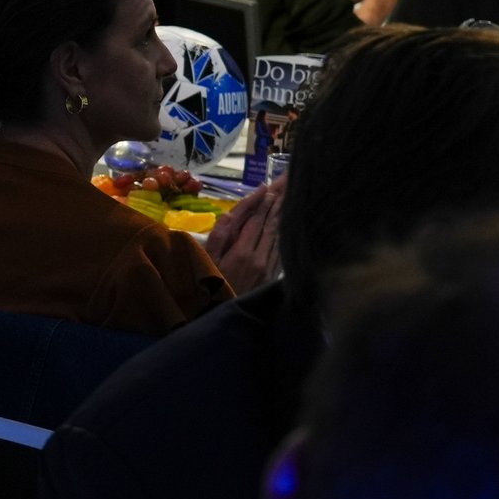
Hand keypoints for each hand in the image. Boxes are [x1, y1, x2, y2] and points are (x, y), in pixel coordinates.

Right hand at [205, 177, 282, 292]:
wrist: (222, 319)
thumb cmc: (207, 289)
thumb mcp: (206, 261)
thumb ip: (220, 236)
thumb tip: (233, 213)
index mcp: (241, 252)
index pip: (254, 220)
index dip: (261, 202)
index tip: (268, 185)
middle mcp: (259, 257)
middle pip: (271, 222)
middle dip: (279, 199)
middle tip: (289, 179)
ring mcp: (269, 266)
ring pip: (279, 233)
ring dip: (285, 212)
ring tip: (292, 193)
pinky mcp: (273, 274)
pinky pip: (281, 248)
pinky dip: (285, 231)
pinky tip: (290, 222)